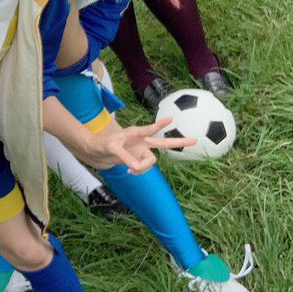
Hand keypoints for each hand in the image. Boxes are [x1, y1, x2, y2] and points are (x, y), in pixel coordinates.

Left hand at [73, 118, 195, 173]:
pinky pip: (145, 168)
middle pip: (163, 142)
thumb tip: (135, 167)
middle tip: (194, 141)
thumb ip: (124, 156)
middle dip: (179, 142)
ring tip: (131, 171)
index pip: (149, 128)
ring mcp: (142, 151)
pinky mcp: (139, 159)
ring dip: (143, 168)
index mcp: (135, 133)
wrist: (97, 153)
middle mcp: (141, 141)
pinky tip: (130, 172)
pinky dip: (139, 171)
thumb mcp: (110, 149)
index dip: (160, 125)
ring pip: (152, 162)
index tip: (171, 119)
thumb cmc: (102, 144)